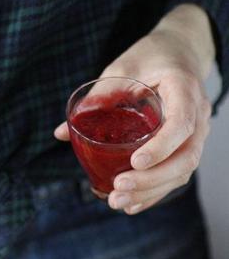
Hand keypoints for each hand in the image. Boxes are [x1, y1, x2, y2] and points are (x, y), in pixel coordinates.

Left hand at [54, 4, 214, 213]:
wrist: (179, 53)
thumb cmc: (149, 58)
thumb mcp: (121, 69)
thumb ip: (96, 101)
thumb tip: (61, 134)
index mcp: (184, 89)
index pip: (181, 124)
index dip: (160, 147)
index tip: (135, 162)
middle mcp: (198, 115)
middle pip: (186, 157)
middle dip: (151, 179)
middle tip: (118, 188)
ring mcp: (196, 134)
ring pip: (182, 172)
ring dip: (150, 192)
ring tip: (116, 201)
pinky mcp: (186, 147)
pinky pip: (176, 176)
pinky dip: (154, 193)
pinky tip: (131, 205)